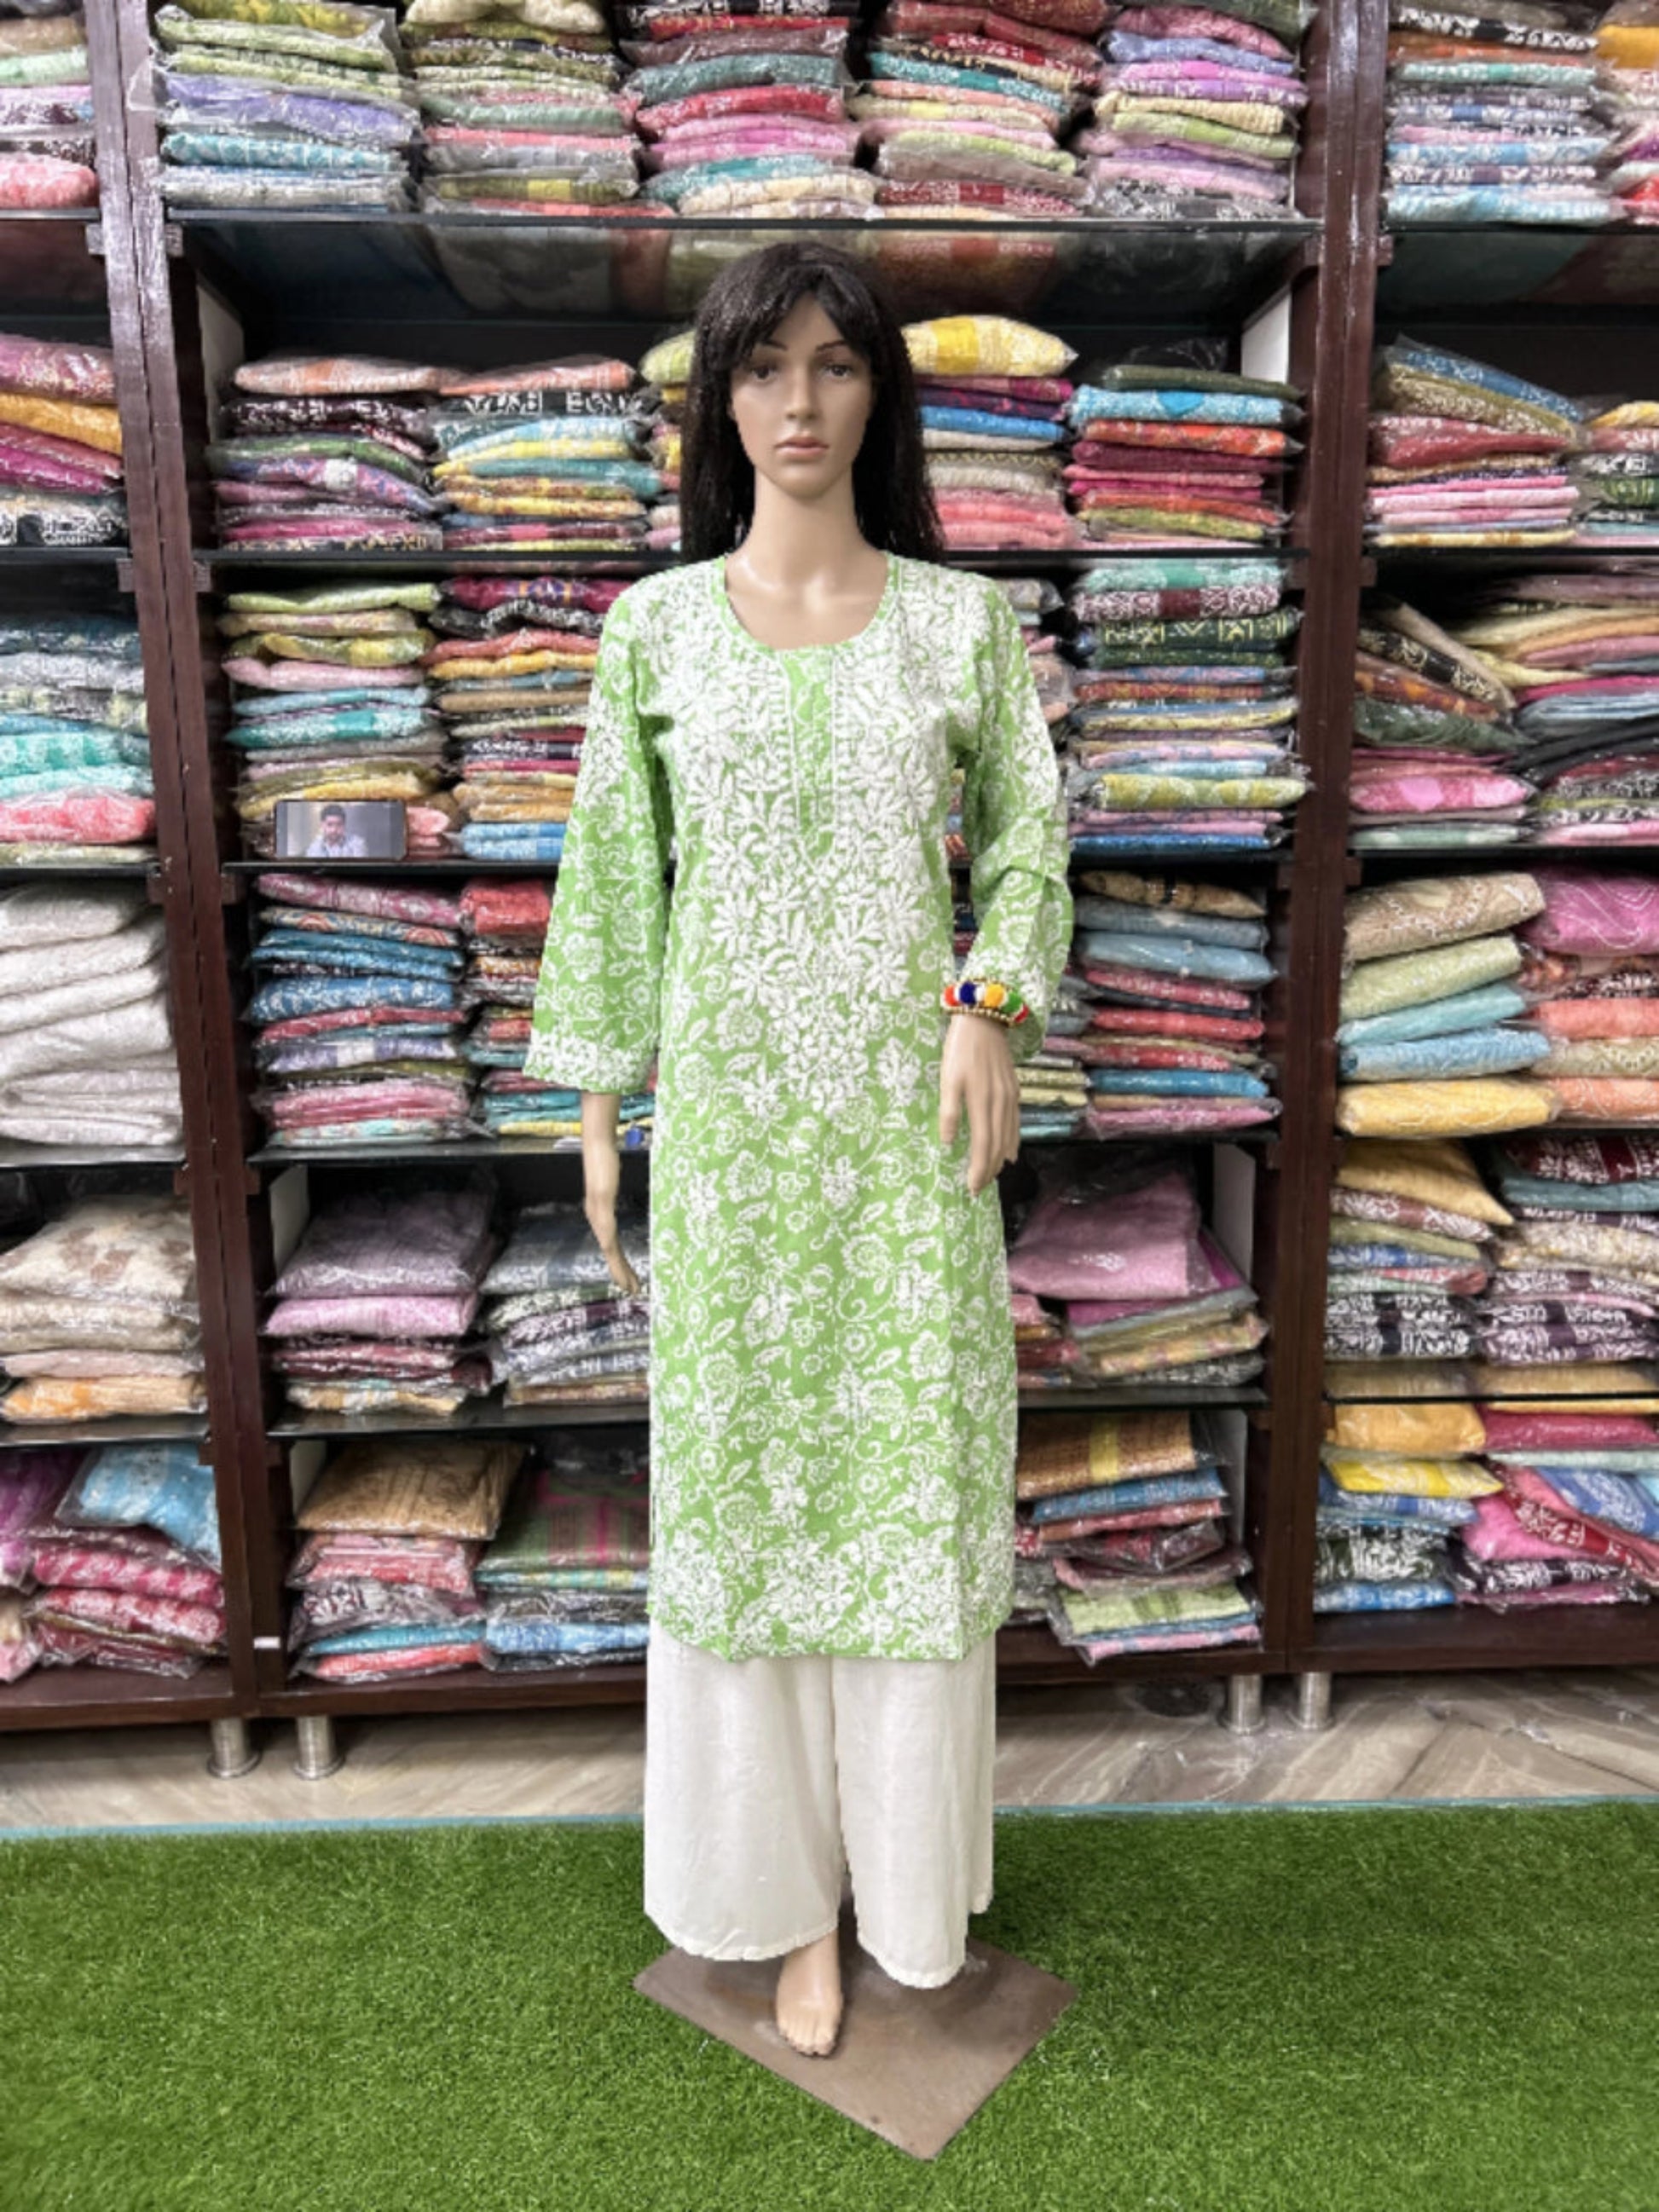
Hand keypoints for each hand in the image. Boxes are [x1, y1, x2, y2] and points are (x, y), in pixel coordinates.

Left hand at [580, 1091, 641, 1294]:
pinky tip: (622, 1267)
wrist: (597, 1147)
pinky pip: (610, 1240)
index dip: (619, 1260)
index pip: (610, 1242)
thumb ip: (615, 1186)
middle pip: (610, 1251)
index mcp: (600, 1212)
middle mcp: (597, 1217)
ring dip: (620, 1269)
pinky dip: (616, 1257)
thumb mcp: (613, 1178)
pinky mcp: (602, 1211)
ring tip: (631, 1285)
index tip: (628, 1275)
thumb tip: (619, 1187)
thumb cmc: (606, 1157)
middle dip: (621, 1271)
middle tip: (632, 1288)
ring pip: (610, 1250)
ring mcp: (599, 1215)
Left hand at [939, 1012, 1019, 1195]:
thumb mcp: (948, 1078)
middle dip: (988, 1170)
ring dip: (1000, 1159)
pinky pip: (1015, 1122)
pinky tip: (1010, 1151)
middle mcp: (1000, 1104)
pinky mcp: (1013, 1089)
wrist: (985, 1018)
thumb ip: (949, 1111)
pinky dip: (1012, 1141)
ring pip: (1007, 1136)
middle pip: (996, 1146)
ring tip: (992, 1176)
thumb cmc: (960, 1049)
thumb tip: (947, 1142)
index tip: (972, 1188)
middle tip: (979, 1189)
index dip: (978, 1169)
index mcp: (981, 1103)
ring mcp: (1009, 1097)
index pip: (982, 1145)